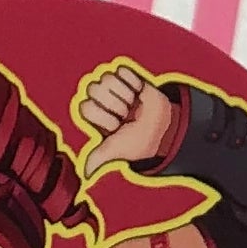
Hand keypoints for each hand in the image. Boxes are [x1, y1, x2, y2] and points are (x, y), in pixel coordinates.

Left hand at [75, 60, 178, 175]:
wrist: (162, 129)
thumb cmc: (137, 140)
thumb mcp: (116, 149)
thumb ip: (99, 157)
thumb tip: (85, 175)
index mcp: (92, 112)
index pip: (86, 106)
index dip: (104, 117)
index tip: (116, 126)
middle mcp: (98, 97)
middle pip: (95, 89)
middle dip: (115, 105)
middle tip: (127, 115)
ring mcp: (111, 84)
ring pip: (108, 79)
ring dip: (125, 95)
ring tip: (134, 106)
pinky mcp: (126, 75)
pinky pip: (123, 72)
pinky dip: (134, 84)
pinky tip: (139, 93)